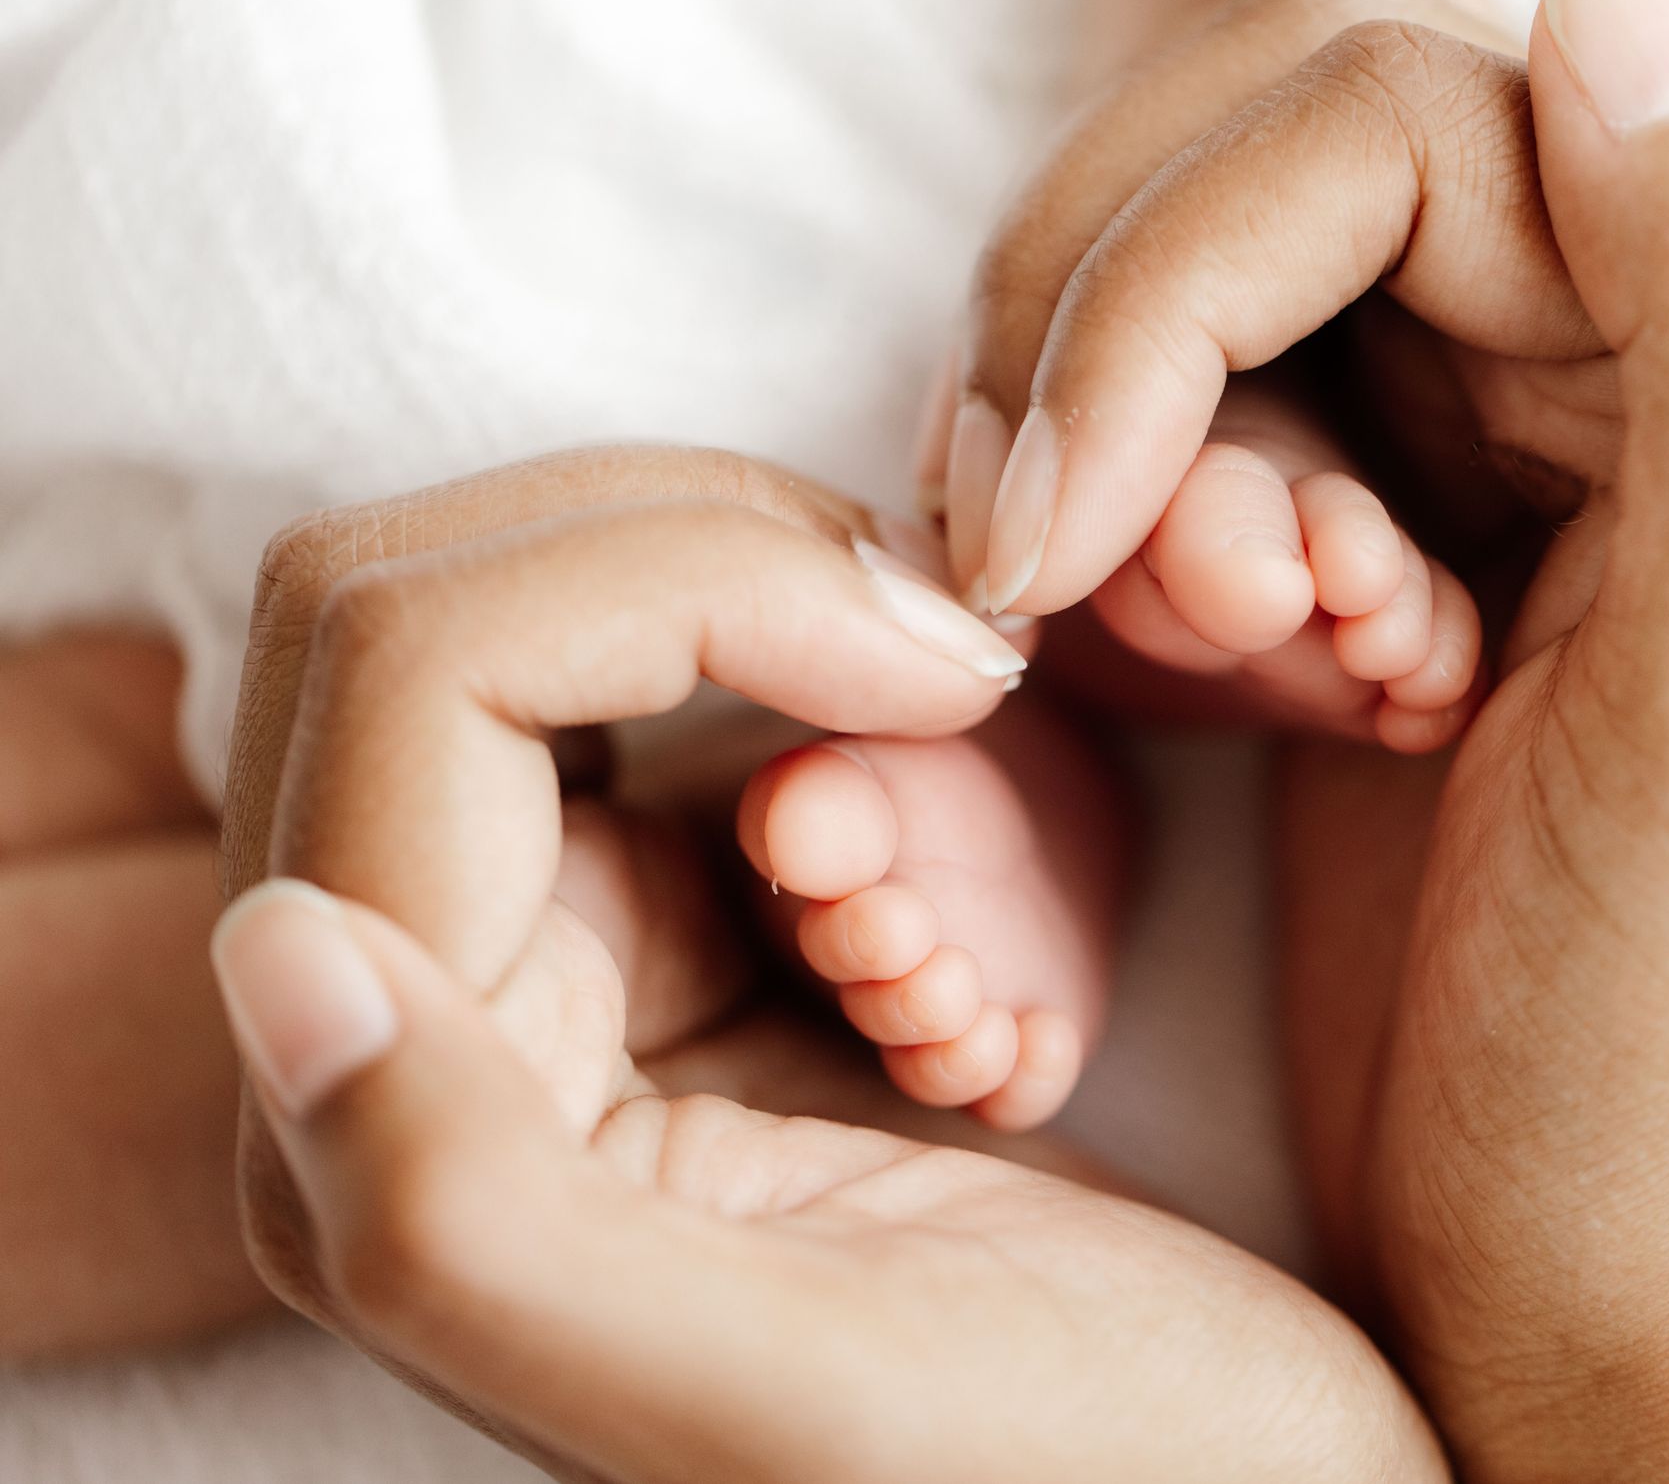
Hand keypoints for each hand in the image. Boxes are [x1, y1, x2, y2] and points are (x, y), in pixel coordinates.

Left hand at [215, 445, 1440, 1482]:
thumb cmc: (1097, 1468)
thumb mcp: (791, 1389)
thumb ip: (467, 1215)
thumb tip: (273, 949)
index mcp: (403, 1152)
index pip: (425, 678)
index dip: (683, 580)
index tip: (955, 662)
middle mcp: (435, 1049)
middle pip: (453, 608)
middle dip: (726, 572)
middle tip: (966, 666)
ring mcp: (558, 988)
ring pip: (580, 634)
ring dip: (803, 648)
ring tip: (982, 832)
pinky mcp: (686, 956)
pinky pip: (708, 716)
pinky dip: (856, 718)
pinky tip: (972, 875)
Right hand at [948, 0, 1668, 1480]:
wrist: (1618, 1306)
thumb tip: (1612, 1)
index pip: (1391, 117)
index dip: (1168, 277)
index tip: (1046, 536)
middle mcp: (1645, 347)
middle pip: (1272, 148)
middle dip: (1111, 344)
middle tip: (1047, 582)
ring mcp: (1500, 444)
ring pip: (1199, 275)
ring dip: (1103, 441)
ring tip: (1146, 645)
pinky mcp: (1381, 551)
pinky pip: (1185, 416)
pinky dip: (1109, 507)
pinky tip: (1146, 647)